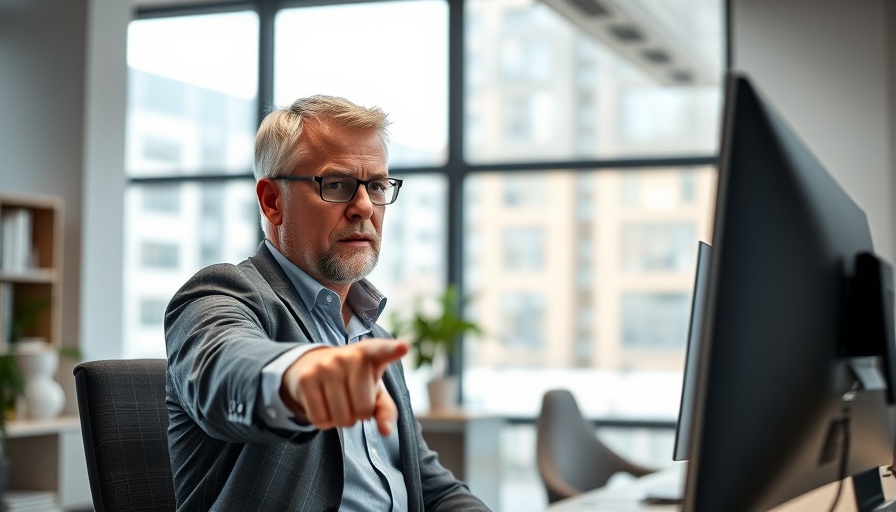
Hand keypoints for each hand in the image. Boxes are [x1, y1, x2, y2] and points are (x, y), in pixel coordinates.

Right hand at [280, 338, 408, 435]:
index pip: (383, 351)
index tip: (404, 347)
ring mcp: (325, 365)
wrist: (313, 365)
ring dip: (340, 420)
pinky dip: (324, 422)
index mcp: (370, 353)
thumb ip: (386, 410)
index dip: (393, 349)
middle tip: (351, 400)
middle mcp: (348, 355)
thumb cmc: (353, 381)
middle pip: (362, 409)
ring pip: (341, 417)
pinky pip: (320, 419)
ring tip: (337, 401)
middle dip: (358, 415)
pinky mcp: (306, 378)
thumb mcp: (373, 391)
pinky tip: (323, 405)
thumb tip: (386, 431)